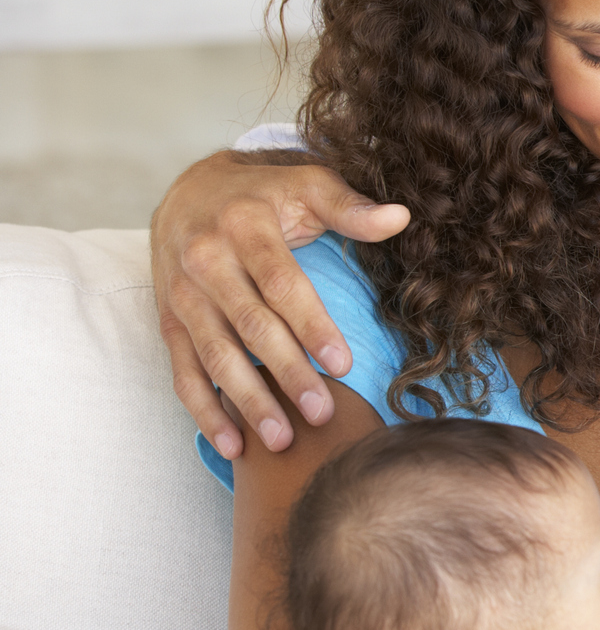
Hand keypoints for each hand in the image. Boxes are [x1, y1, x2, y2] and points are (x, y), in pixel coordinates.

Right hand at [151, 150, 407, 457]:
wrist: (186, 193)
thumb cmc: (263, 194)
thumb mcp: (306, 184)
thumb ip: (350, 206)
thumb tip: (400, 217)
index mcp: (244, 227)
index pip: (281, 284)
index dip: (311, 325)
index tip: (343, 364)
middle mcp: (205, 262)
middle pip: (250, 327)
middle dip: (285, 373)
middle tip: (320, 414)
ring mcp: (182, 296)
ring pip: (214, 355)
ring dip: (246, 401)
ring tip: (281, 440)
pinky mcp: (169, 322)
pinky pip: (183, 371)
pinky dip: (205, 410)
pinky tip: (233, 444)